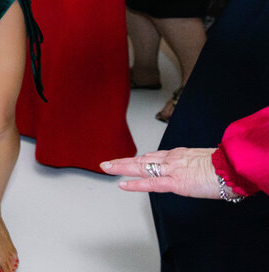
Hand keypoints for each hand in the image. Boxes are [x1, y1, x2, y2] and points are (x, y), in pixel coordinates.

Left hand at [101, 147, 221, 198]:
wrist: (231, 167)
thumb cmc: (223, 167)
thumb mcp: (203, 162)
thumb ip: (192, 165)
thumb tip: (190, 171)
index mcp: (179, 154)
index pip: (153, 156)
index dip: (138, 159)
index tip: (128, 160)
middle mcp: (171, 159)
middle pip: (141, 159)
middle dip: (122, 161)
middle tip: (106, 163)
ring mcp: (171, 170)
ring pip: (141, 167)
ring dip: (121, 167)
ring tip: (106, 168)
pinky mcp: (176, 182)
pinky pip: (151, 183)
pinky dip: (135, 184)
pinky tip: (123, 185)